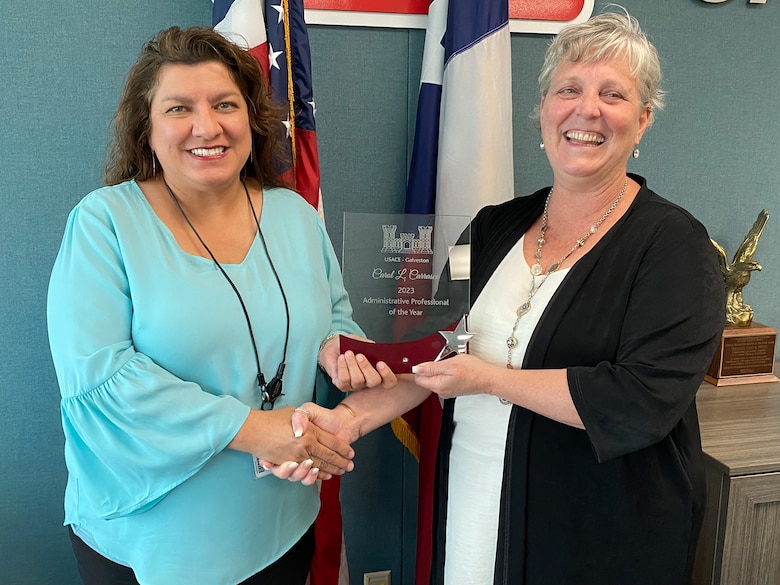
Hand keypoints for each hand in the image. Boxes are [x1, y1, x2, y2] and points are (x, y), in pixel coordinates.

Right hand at [232, 406, 353, 476]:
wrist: (253, 429)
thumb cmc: (275, 419)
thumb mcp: (294, 411)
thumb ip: (304, 416)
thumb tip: (304, 430)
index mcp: (308, 432)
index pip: (331, 441)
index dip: (343, 448)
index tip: (351, 453)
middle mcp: (304, 446)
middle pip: (328, 456)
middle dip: (341, 463)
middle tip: (349, 467)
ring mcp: (296, 457)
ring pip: (318, 467)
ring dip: (331, 470)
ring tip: (339, 472)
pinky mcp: (288, 465)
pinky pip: (304, 473)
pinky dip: (314, 476)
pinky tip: (322, 476)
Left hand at [319, 335, 397, 391]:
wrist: (336, 346)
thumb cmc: (352, 346)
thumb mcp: (365, 344)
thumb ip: (373, 349)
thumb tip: (378, 352)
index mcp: (379, 372)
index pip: (390, 381)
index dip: (388, 375)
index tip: (381, 363)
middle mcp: (369, 382)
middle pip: (374, 382)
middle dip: (367, 368)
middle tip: (360, 355)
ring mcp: (356, 385)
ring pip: (358, 380)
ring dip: (352, 364)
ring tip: (348, 353)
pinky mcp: (342, 385)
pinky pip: (344, 380)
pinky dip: (342, 367)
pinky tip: (341, 358)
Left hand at [411, 354, 491, 398]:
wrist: (488, 378)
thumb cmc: (473, 371)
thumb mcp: (450, 364)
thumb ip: (431, 367)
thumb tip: (416, 369)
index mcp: (437, 386)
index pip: (418, 378)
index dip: (421, 367)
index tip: (430, 361)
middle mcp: (441, 392)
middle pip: (426, 379)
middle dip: (431, 368)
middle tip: (444, 362)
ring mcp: (447, 391)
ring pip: (435, 378)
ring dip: (440, 370)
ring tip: (452, 366)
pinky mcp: (453, 390)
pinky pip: (443, 380)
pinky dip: (447, 374)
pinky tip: (456, 371)